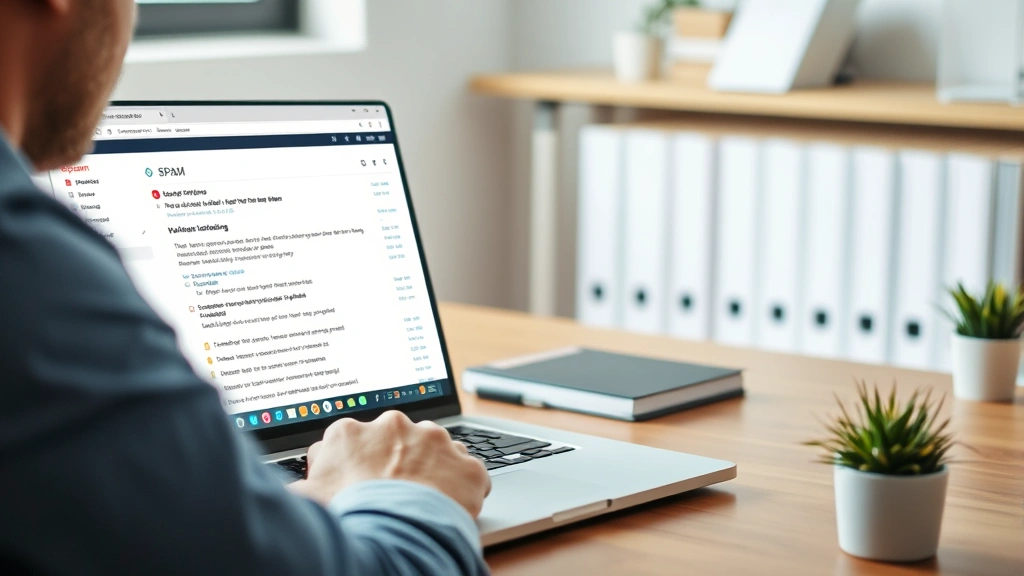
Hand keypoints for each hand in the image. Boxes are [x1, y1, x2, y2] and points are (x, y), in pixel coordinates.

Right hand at [288, 411, 491, 516]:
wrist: (393, 538)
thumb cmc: (347, 519)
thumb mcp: (304, 501)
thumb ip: (300, 485)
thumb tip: (289, 488)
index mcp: (349, 433)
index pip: (349, 442)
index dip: (355, 466)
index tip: (359, 483)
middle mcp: (393, 426)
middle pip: (395, 442)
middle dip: (396, 462)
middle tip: (392, 494)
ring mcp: (434, 442)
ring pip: (435, 451)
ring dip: (431, 470)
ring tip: (423, 501)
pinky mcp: (466, 464)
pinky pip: (468, 472)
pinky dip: (462, 487)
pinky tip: (451, 507)